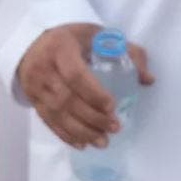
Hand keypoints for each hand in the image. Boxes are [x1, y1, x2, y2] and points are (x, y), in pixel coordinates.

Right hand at [16, 23, 153, 148]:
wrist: (33, 41)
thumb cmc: (73, 39)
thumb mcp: (99, 36)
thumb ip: (128, 53)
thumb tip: (148, 79)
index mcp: (60, 48)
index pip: (75, 75)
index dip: (94, 94)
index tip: (112, 107)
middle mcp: (43, 67)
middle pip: (67, 98)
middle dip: (93, 117)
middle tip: (115, 128)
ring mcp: (34, 84)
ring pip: (57, 113)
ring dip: (82, 131)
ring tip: (103, 142)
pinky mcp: (32, 98)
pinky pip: (47, 120)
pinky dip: (66, 135)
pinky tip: (83, 144)